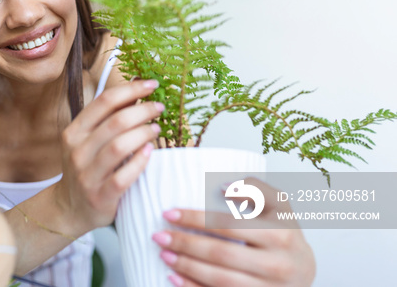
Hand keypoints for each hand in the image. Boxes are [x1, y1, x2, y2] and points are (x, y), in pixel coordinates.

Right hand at [55, 79, 162, 232]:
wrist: (71, 208)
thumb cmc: (87, 168)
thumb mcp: (88, 140)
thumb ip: (108, 118)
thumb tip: (137, 89)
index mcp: (74, 132)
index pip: (103, 102)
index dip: (130, 89)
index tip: (151, 84)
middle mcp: (77, 151)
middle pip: (115, 122)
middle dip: (142, 110)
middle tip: (159, 107)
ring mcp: (87, 175)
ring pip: (119, 147)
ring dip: (143, 133)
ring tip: (157, 128)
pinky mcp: (100, 196)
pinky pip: (123, 176)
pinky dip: (140, 162)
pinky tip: (150, 152)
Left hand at [152, 178, 315, 286]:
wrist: (305, 273)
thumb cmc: (284, 236)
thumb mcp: (280, 208)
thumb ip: (257, 191)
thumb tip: (223, 187)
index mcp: (281, 234)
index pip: (229, 225)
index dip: (196, 219)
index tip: (169, 214)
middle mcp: (277, 265)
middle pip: (222, 254)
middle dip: (186, 245)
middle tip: (159, 236)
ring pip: (220, 280)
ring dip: (187, 267)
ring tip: (164, 254)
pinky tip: (174, 279)